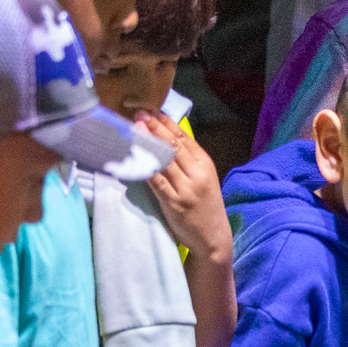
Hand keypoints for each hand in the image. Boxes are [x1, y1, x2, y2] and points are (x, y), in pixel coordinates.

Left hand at [135, 114, 233, 265]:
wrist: (213, 236)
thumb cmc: (205, 205)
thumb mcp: (204, 178)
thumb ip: (189, 160)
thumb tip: (166, 138)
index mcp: (205, 164)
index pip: (184, 137)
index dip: (166, 122)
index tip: (152, 110)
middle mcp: (197, 174)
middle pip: (173, 146)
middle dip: (155, 128)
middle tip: (139, 114)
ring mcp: (186, 189)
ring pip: (164, 161)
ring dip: (147, 144)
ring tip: (134, 131)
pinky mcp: (175, 203)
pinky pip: (157, 182)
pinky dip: (145, 169)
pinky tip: (134, 159)